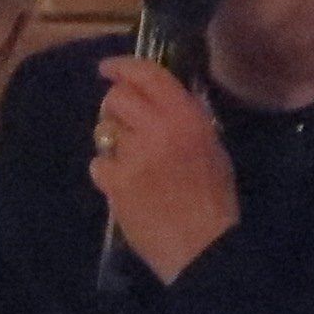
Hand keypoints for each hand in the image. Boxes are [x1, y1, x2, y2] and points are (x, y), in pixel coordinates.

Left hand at [91, 54, 240, 282]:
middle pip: (117, 98)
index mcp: (185, 116)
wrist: (203, 247)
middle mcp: (157, 128)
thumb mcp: (212, 147)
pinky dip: (106, 172)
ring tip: (128, 158)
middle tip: (120, 119)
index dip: (122, 66)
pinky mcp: (116, 183)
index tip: (107, 68)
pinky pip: (98, 164)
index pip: (147, 75)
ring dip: (111, 140)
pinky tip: (122, 184)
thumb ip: (185, 120)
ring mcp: (133, 156)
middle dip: (113, 105)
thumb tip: (159, 103)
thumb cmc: (214, 200)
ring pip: (104, 131)